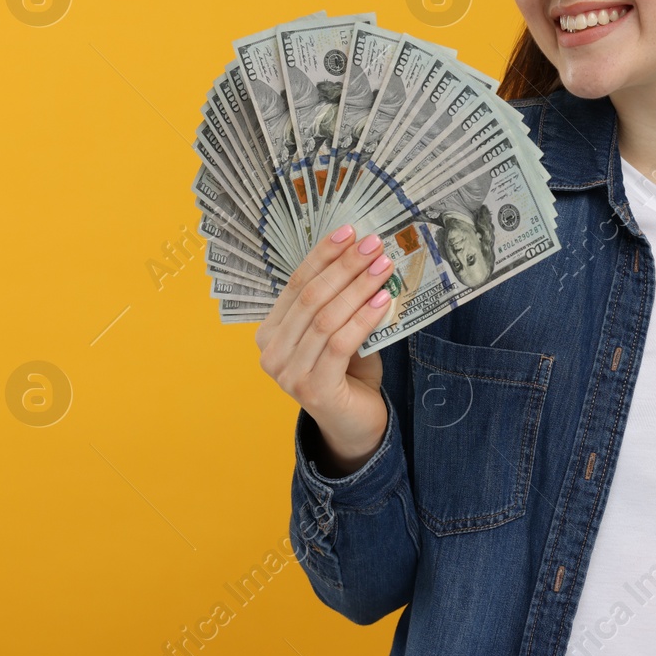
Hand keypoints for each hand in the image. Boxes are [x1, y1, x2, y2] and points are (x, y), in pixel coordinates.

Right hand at [256, 224, 397, 464]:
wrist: (354, 424)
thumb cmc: (348, 373)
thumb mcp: (339, 332)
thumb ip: (341, 303)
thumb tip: (366, 256)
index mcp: (271, 332)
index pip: (296, 284)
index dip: (323, 255)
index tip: (350, 231)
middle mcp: (272, 353)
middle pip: (310, 297)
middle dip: (345, 266)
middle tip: (373, 244)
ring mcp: (288, 373)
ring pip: (325, 318)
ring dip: (358, 288)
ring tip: (384, 267)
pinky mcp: (312, 389)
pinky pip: (339, 343)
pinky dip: (362, 318)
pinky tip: (383, 300)